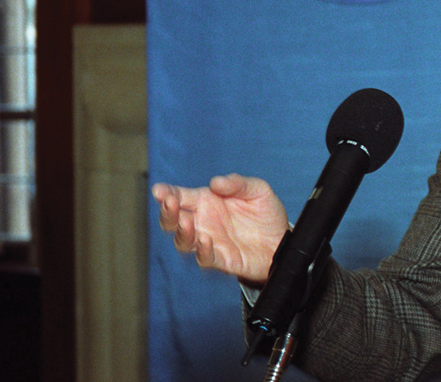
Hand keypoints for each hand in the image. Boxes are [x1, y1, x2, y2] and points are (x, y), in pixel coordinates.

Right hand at [152, 173, 288, 285]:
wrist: (281, 241)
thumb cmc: (265, 213)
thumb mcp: (257, 190)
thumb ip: (237, 183)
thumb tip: (215, 182)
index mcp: (207, 202)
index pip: (181, 196)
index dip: (167, 193)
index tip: (159, 190)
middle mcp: (203, 222)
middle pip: (173, 220)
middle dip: (167, 212)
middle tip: (170, 202)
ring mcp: (209, 241)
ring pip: (183, 240)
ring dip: (181, 231)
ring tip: (186, 221)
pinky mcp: (221, 259)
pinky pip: (204, 258)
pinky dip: (201, 251)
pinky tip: (205, 240)